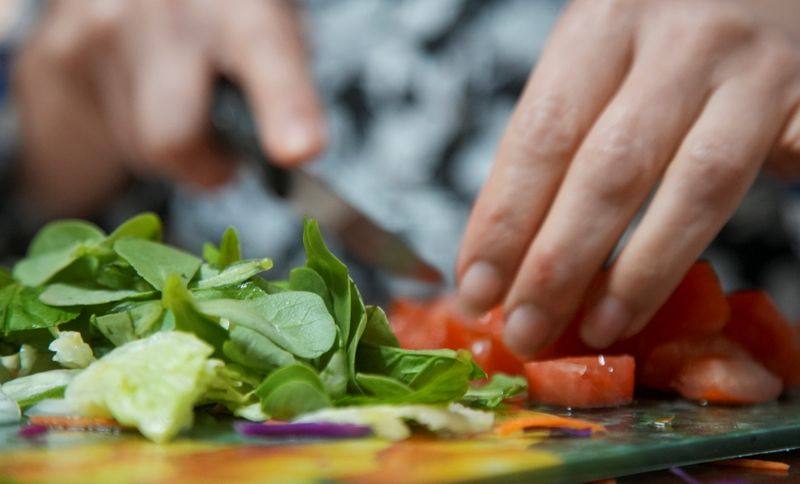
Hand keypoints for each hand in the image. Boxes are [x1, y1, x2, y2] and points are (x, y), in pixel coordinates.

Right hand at [14, 0, 324, 216]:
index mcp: (238, 1)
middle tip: (224, 162)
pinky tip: (142, 94)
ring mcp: (102, 30)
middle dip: (205, 169)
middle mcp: (165, 10)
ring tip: (177, 103)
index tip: (299, 151)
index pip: (264, 51)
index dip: (285, 105)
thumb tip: (296, 153)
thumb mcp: (269, 24)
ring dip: (169, 150)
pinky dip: (134, 134)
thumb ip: (282, 80)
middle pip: (173, 135)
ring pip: (141, 148)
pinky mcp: (60, 55)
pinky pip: (109, 136)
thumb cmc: (224, 15)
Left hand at [457, 0, 799, 357]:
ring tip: (597, 329)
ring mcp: (753, 70)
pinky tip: (696, 297)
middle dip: (557, 265)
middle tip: (522, 331)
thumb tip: (505, 250)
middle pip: (608, 170)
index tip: (475, 289)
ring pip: (694, 187)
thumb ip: (562, 133)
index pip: (540, 137)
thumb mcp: (599, 55)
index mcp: (602, 24)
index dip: (505, 221)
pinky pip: (785, 171)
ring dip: (639, 274)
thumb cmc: (663, 31)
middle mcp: (677, 39)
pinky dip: (736, 236)